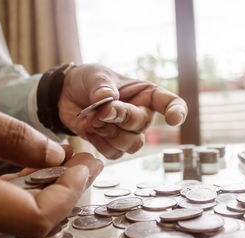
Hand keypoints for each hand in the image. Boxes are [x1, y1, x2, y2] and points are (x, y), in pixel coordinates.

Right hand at [0, 102, 102, 237]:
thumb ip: (13, 138)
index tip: (86, 167)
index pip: (38, 217)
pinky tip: (40, 159)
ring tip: (70, 157)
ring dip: (50, 182)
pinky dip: (28, 179)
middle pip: (35, 214)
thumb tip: (55, 156)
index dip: (69, 192)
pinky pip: (6, 197)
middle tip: (88, 162)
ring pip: (21, 206)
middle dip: (68, 186)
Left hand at [59, 64, 187, 158]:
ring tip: (92, 120)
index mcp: (147, 94)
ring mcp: (130, 133)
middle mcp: (142, 115)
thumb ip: (102, 88)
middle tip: (100, 111)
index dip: (177, 112)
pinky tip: (89, 129)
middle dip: (120, 118)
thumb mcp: (95, 76)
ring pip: (132, 145)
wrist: (67, 94)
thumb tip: (107, 101)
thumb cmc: (89, 81)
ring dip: (109, 134)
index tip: (173, 120)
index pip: (171, 103)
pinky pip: (114, 154)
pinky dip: (99, 143)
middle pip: (142, 125)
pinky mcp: (114, 145)